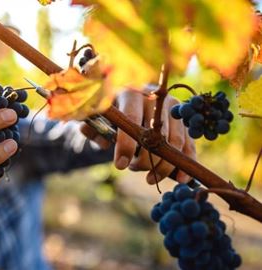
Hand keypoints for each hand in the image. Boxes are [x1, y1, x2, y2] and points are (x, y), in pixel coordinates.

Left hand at [80, 88, 195, 183]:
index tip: (121, 166)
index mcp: (131, 93)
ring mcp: (173, 107)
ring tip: (150, 178)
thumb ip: (93, 129)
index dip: (126, 145)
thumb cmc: (111, 111)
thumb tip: (104, 144)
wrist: (128, 97)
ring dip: (164, 165)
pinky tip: (181, 179)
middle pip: (156, 134)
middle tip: (134, 169)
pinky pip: (189, 143)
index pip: (132, 120)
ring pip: (174, 141)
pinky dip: (186, 162)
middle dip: (146, 159)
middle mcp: (155, 98)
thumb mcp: (97, 117)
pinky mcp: (183, 119)